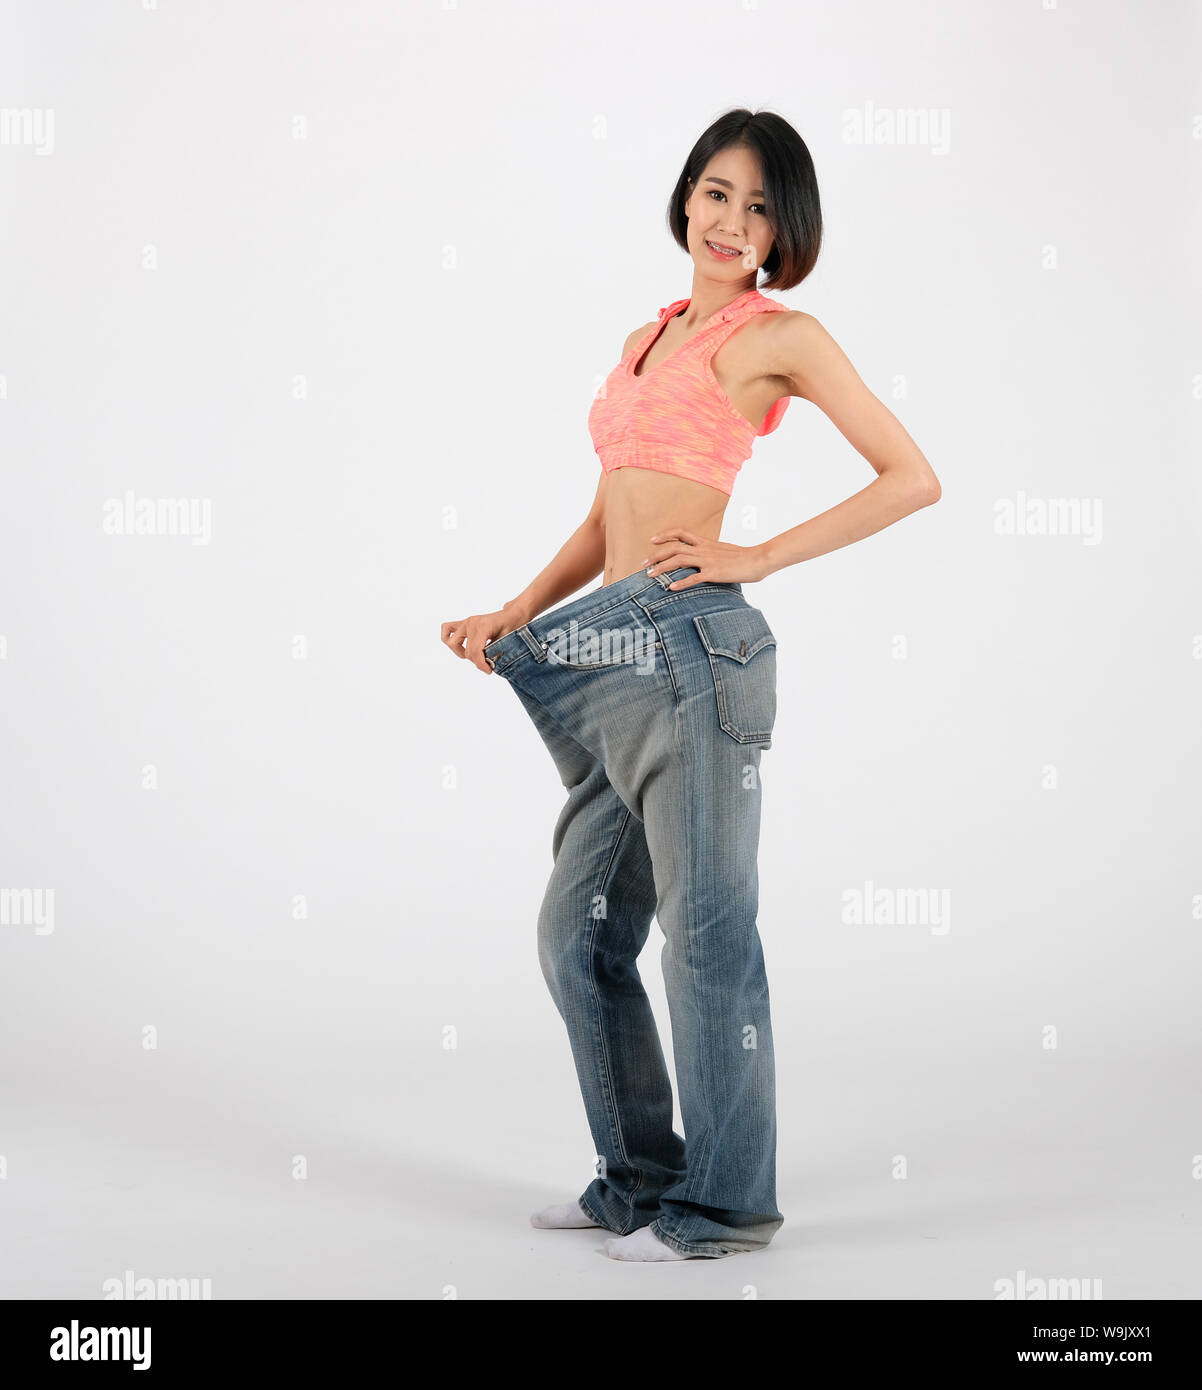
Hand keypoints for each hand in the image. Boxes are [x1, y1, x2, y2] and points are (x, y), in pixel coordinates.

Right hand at [441, 607, 517, 673]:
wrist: (511, 615)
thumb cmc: (511, 626)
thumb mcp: (507, 640)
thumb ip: (495, 652)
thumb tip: (488, 665)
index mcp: (483, 626)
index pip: (476, 651)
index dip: (481, 664)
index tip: (489, 670)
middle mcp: (471, 623)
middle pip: (467, 650)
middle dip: (477, 662)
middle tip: (488, 664)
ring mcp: (466, 622)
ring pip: (453, 642)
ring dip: (461, 652)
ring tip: (474, 655)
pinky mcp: (464, 623)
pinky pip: (447, 629)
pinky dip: (449, 639)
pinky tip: (461, 647)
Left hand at [641, 530, 771, 588]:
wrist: (758, 559)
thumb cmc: (743, 557)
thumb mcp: (723, 550)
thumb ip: (710, 552)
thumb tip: (702, 557)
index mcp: (706, 542)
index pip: (681, 533)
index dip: (665, 535)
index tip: (653, 540)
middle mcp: (704, 549)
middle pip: (674, 548)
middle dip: (656, 555)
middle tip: (644, 564)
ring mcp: (708, 561)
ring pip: (679, 560)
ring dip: (662, 568)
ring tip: (650, 575)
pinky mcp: (714, 573)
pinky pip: (695, 578)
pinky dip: (681, 583)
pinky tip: (671, 588)